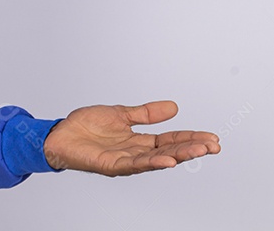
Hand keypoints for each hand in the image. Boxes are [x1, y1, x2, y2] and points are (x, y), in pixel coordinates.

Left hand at [42, 100, 220, 175]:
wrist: (59, 134)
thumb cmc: (86, 126)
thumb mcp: (120, 114)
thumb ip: (145, 113)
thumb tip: (174, 107)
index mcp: (139, 140)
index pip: (170, 139)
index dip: (190, 138)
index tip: (212, 138)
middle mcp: (135, 152)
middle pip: (170, 150)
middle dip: (192, 148)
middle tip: (214, 146)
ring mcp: (124, 160)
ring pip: (157, 159)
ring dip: (179, 155)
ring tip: (199, 151)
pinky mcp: (111, 165)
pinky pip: (134, 165)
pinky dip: (152, 162)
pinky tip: (167, 160)